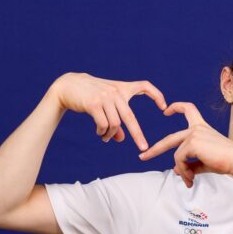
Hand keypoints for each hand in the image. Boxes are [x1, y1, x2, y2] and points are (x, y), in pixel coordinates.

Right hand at [50, 72, 166, 149]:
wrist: (67, 85)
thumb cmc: (90, 96)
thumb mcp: (105, 105)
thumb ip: (116, 120)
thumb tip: (121, 139)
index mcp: (121, 88)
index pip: (144, 86)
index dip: (156, 95)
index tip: (164, 107)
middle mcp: (115, 92)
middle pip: (130, 117)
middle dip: (137, 134)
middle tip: (143, 147)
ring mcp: (104, 97)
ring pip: (115, 124)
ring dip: (111, 134)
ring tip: (105, 137)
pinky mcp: (94, 103)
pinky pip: (103, 124)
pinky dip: (103, 132)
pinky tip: (99, 132)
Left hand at [138, 102, 232, 187]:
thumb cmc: (227, 162)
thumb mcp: (206, 162)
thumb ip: (191, 165)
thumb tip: (177, 171)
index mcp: (203, 127)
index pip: (189, 110)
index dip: (176, 107)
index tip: (166, 110)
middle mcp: (197, 128)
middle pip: (170, 138)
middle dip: (155, 149)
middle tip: (142, 157)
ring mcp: (194, 134)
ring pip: (176, 155)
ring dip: (181, 170)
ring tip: (189, 181)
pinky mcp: (192, 142)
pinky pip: (179, 159)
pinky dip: (183, 171)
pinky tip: (191, 179)